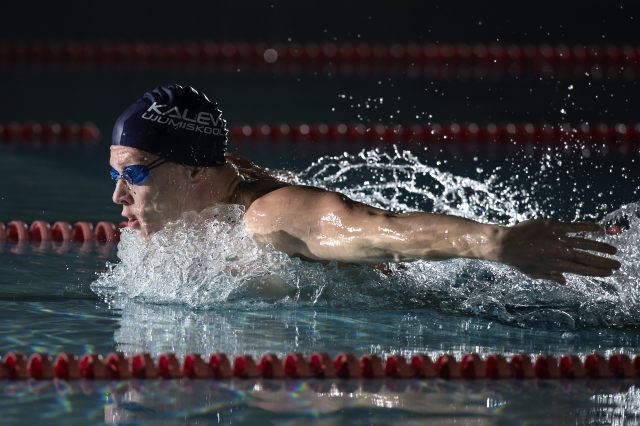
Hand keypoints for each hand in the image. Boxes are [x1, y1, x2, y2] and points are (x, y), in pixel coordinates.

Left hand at [497, 219, 620, 284]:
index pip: (582, 269)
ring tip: (613, 250)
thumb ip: (551, 276)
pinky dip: (587, 227)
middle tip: (617, 264)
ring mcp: (557, 238)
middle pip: (587, 258)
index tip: (609, 273)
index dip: (596, 271)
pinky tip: (599, 228)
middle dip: (604, 262)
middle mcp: (559, 253)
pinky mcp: (553, 226)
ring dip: (600, 246)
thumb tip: (565, 281)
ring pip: (584, 242)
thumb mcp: (534, 273)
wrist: (505, 244)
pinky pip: (574, 226)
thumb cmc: (518, 260)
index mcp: (556, 266)